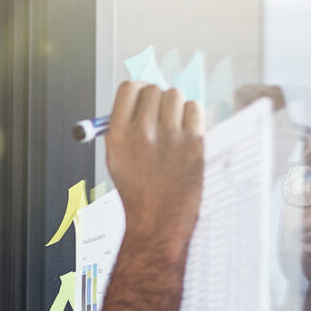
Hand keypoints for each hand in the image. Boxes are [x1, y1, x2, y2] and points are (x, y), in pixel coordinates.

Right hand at [104, 80, 203, 256]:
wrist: (158, 222)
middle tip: (162, 116)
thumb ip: (123, 126)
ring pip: (175, 95)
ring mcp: (168, 137)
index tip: (144, 98)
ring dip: (176, 107)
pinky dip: (193, 116)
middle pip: (153, 89)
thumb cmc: (139, 193)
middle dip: (158, 99)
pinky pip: (195, 108)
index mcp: (118, 135)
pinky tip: (188, 134)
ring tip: (175, 128)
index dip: (139, 90)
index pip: (129, 88)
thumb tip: (140, 96)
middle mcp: (141, 132)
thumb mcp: (116, 159)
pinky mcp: (193, 142)